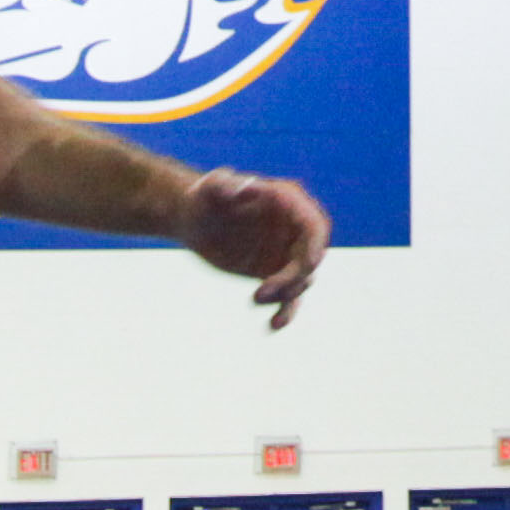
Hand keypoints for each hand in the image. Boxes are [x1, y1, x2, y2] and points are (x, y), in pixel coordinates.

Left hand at [182, 170, 333, 324]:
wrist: (195, 221)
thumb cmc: (203, 198)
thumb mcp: (208, 188)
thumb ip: (222, 183)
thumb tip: (246, 188)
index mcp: (287, 201)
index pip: (314, 226)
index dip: (315, 247)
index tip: (304, 266)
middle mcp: (294, 227)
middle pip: (310, 258)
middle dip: (292, 277)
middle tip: (260, 292)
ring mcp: (287, 251)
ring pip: (301, 280)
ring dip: (285, 295)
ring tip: (254, 298)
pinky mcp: (276, 273)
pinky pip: (289, 296)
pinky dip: (286, 312)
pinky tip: (273, 326)